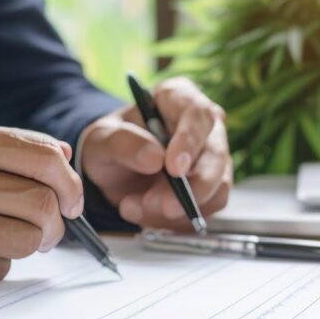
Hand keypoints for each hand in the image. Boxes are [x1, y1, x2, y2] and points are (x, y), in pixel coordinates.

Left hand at [80, 77, 232, 229]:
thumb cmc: (111, 143)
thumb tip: (154, 158)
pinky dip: (177, 219)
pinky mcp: (212, 188)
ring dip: (180, 208)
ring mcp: (212, 158)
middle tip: (163, 206)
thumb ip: (123, 143)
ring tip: (138, 208)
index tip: (174, 168)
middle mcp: (204, 127)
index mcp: (179, 99)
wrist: (113, 170)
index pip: (198, 115)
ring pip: (216, 188)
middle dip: (192, 188)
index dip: (190, 142)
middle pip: (216, 156)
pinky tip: (147, 213)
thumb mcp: (103, 139)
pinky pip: (207, 209)